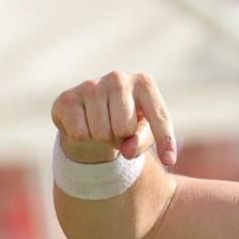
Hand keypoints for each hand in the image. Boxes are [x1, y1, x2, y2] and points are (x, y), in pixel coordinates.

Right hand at [51, 71, 178, 167]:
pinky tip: (83, 125)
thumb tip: (128, 150)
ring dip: (102, 139)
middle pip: (124, 127)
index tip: (169, 160)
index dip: (165, 140)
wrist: (90, 115)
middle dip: (121, 137)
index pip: (159, 116)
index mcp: (144, 84)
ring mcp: (91, 84)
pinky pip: (80, 133)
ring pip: (101, 132)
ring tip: (102, 128)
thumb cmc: (126, 123)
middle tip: (117, 131)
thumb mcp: (142, 132)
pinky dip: (82, 138)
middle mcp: (118, 78)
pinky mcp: (68, 97)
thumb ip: (141, 142)